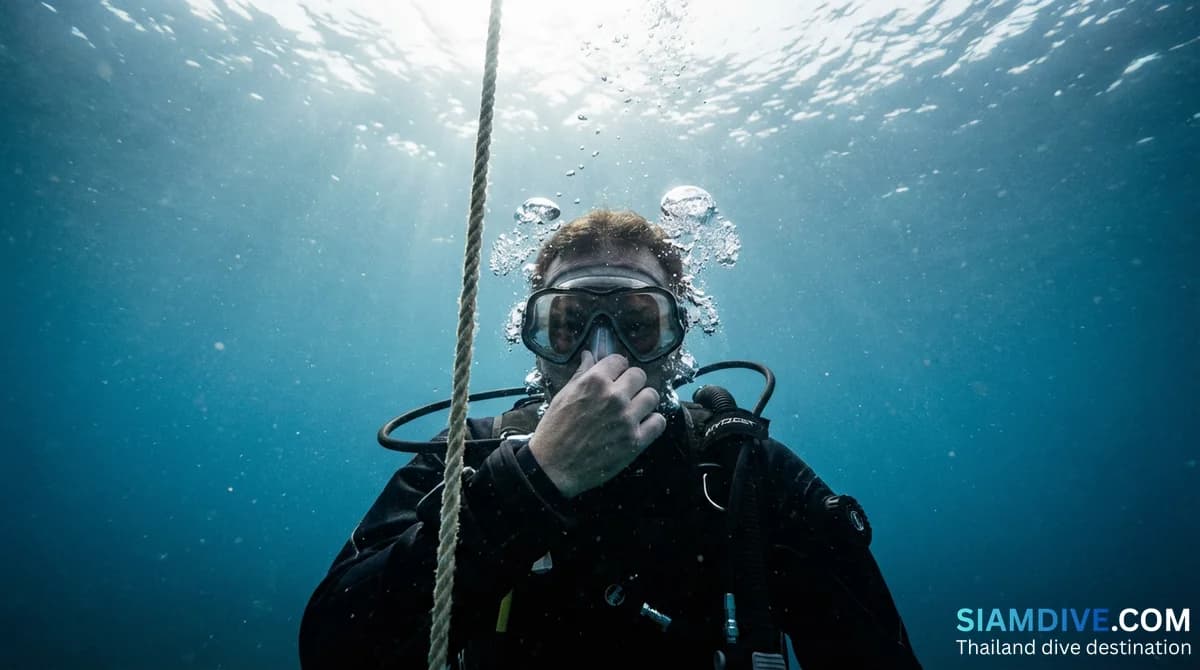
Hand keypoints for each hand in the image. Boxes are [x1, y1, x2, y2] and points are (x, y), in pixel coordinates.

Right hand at [527, 351, 666, 497]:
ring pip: (652, 395)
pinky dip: (652, 422)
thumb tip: (589, 355)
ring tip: (634, 409)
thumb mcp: (563, 396)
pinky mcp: (635, 441)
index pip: (619, 360)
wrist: (553, 467)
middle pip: (639, 375)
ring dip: (643, 401)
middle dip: (632, 382)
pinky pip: (659, 421)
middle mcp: (614, 396)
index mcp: (594, 382)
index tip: (615, 376)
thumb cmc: (554, 431)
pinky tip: (641, 425)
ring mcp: (627, 418)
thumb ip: (581, 374)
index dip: (617, 368)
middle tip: (624, 393)